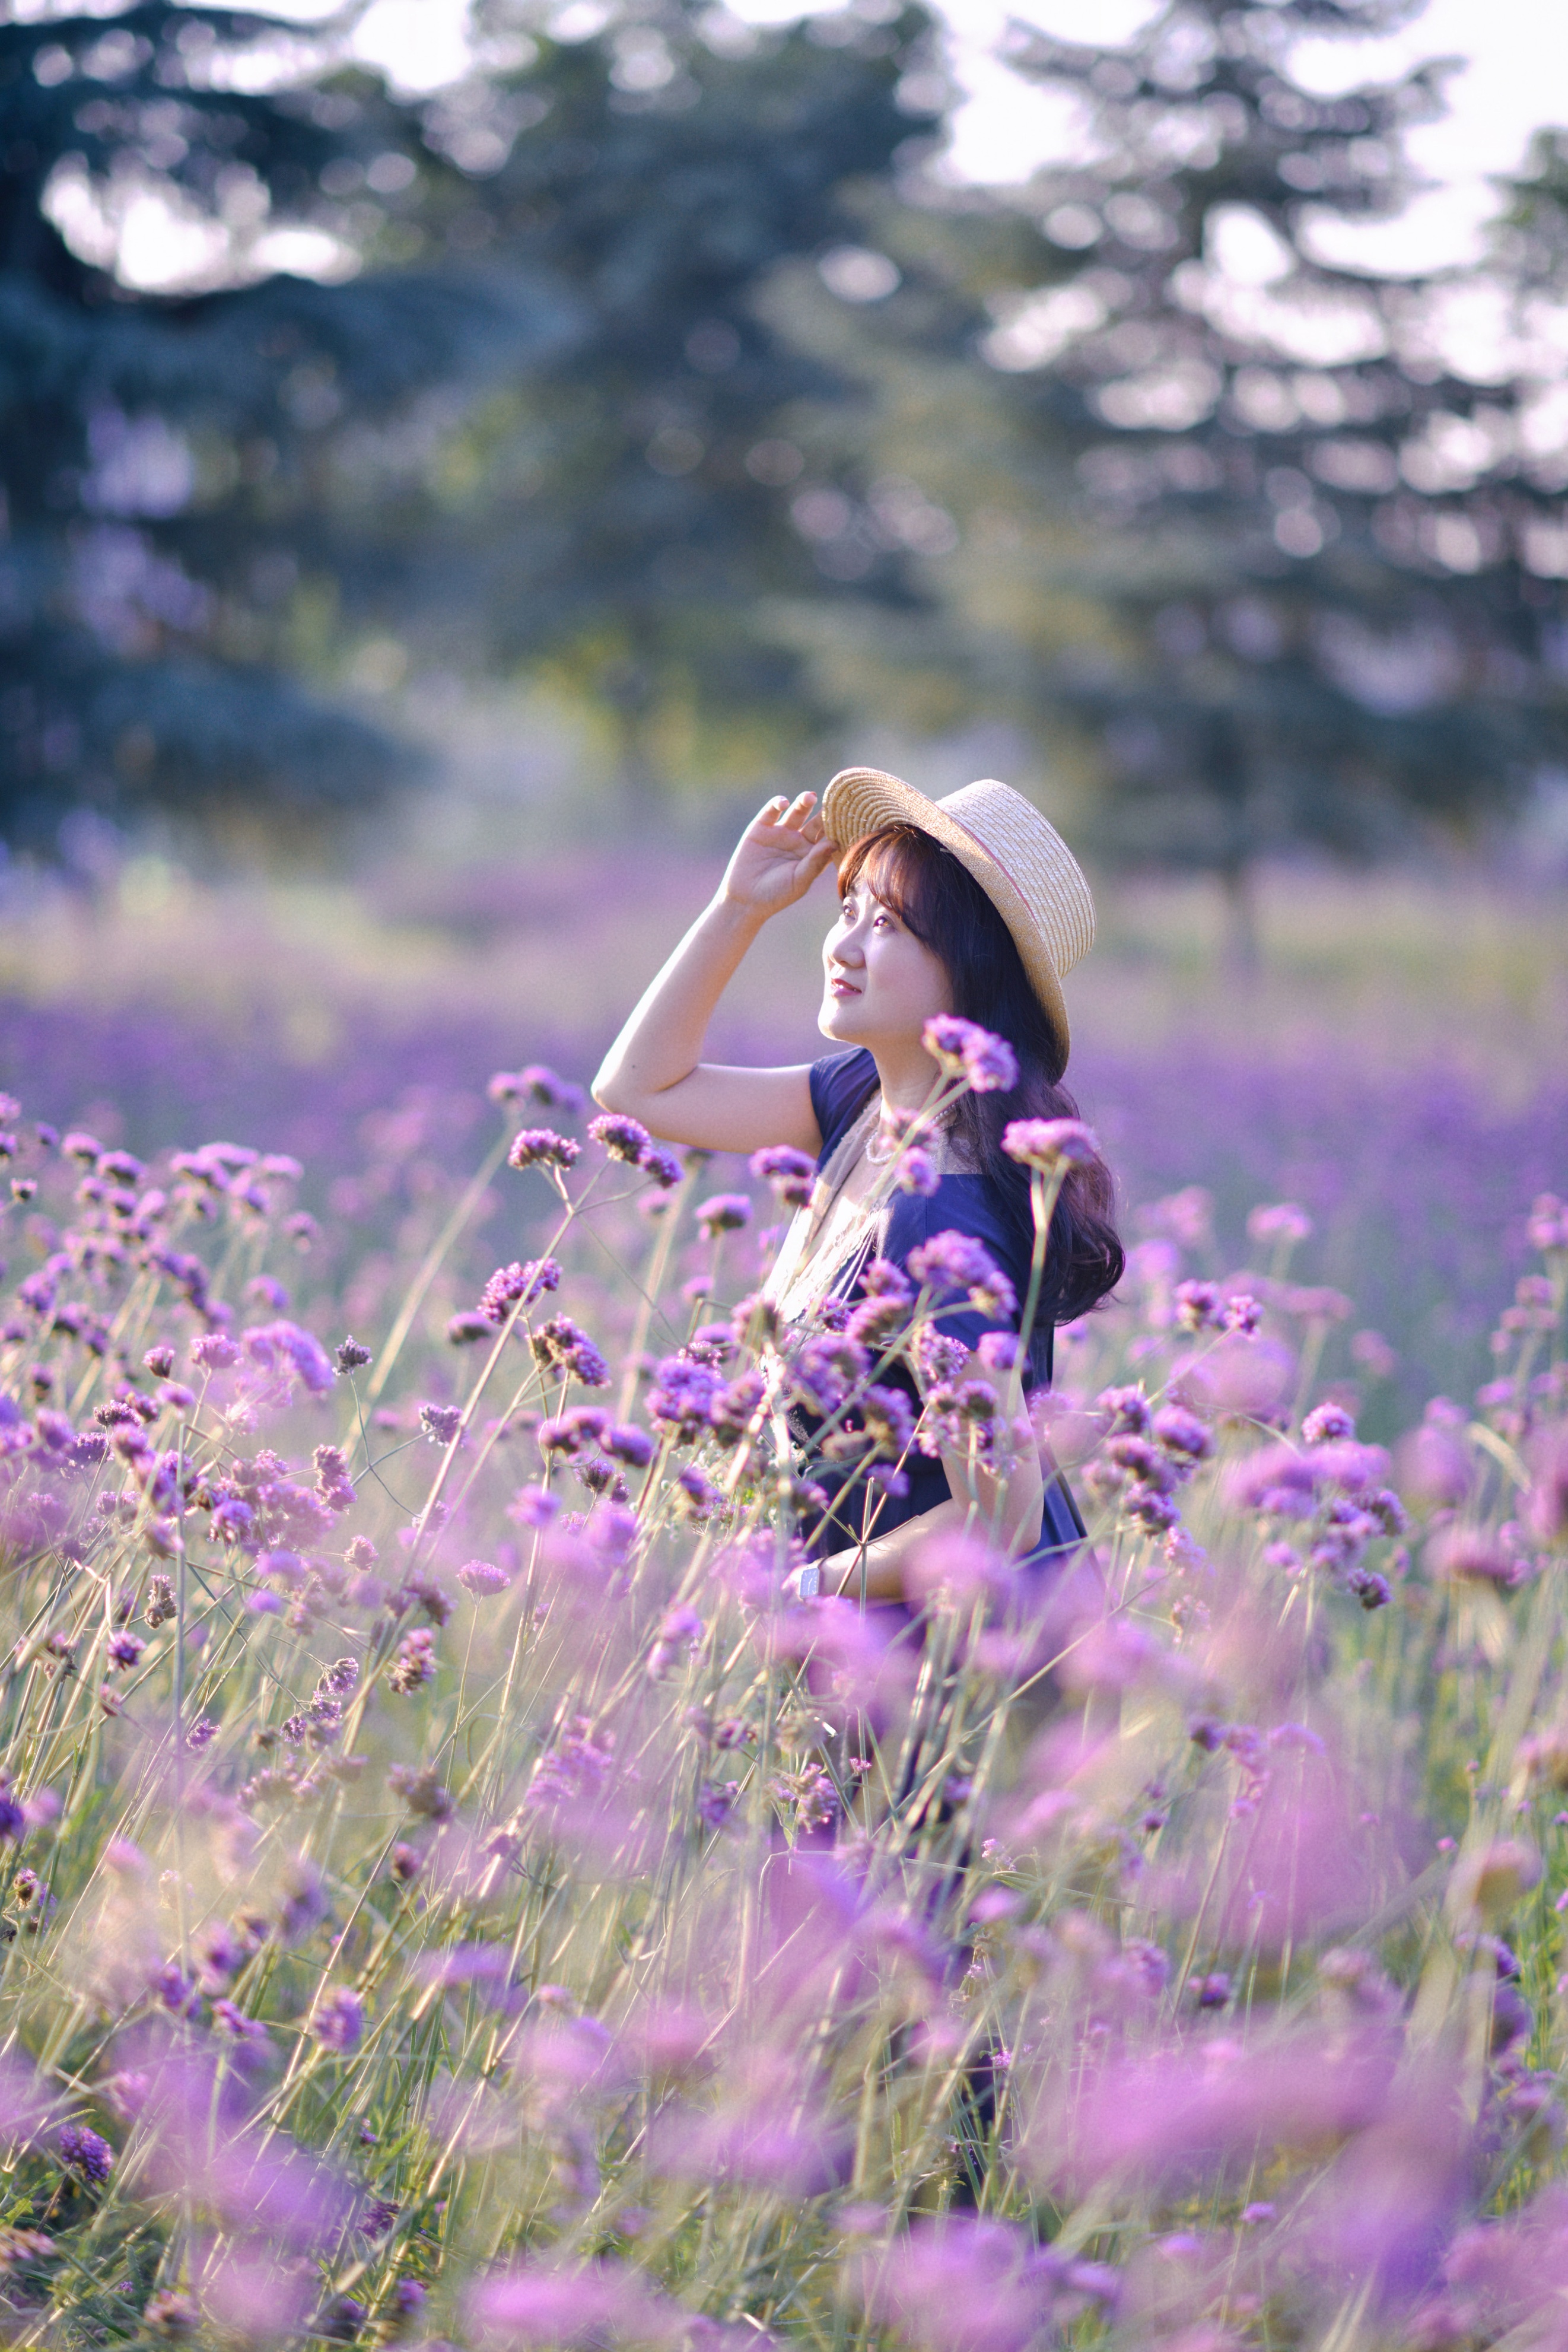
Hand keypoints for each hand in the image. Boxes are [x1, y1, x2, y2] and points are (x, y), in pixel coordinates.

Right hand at [719, 792, 835, 919]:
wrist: (745, 899)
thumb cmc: (777, 894)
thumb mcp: (799, 881)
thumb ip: (815, 862)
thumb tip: (834, 843)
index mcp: (812, 854)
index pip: (828, 836)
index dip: (837, 827)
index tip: (849, 817)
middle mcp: (799, 841)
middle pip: (815, 821)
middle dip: (823, 812)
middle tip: (832, 802)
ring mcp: (780, 832)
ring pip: (797, 812)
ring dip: (803, 802)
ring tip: (810, 797)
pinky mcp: (761, 827)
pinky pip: (771, 811)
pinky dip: (777, 804)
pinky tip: (784, 803)